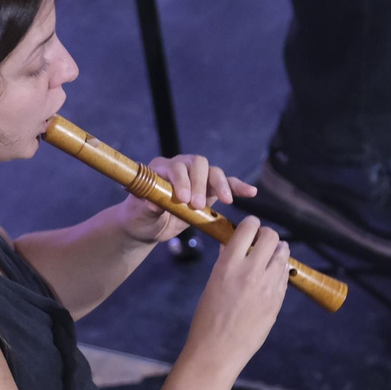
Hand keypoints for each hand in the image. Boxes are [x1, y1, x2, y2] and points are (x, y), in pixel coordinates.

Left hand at [118, 154, 257, 243]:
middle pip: (198, 164)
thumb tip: (155, 203)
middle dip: (200, 183)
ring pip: (213, 171)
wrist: (148, 225)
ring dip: (220, 185)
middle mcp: (180, 167)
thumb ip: (147, 207)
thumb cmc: (140, 218)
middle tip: (198, 205)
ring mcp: (196, 177)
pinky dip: (237, 187)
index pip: (175, 167)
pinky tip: (251, 192)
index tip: (183, 200)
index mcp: (160, 168)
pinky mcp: (208, 189)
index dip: (181, 180)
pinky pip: (226, 184)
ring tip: (227, 201)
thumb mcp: (139, 215)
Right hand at [180, 216, 289, 378]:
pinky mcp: (278, 301)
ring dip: (277, 251)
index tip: (249, 228)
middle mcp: (251, 271)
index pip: (248, 227)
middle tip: (260, 241)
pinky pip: (284, 275)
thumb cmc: (207, 317)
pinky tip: (270, 276)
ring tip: (269, 257)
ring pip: (283, 254)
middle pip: (271, 237)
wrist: (218, 350)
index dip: (251, 224)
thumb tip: (231, 243)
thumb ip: (226, 260)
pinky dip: (279, 271)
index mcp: (229, 264)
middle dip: (266, 235)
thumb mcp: (212, 282)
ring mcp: (268, 286)